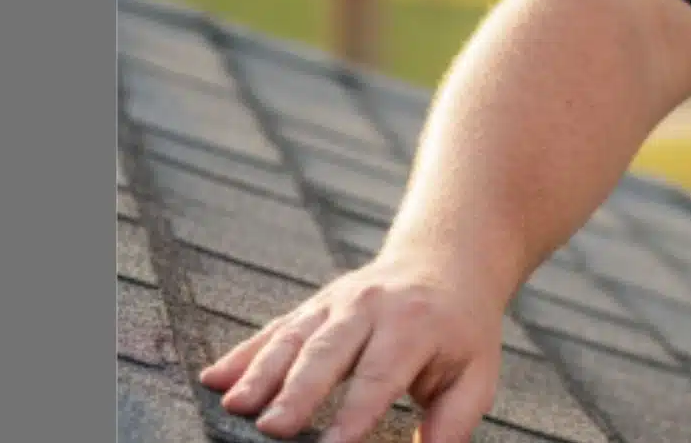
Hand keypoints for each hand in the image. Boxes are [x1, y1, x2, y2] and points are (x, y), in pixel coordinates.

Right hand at [198, 251, 506, 442]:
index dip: (356, 411)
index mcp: (416, 326)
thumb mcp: (475, 374)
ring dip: (260, 373)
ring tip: (235, 406)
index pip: (381, 374)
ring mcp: (337, 303)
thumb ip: (452, 422)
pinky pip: (275, 328)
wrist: (447, 263)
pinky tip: (215, 378)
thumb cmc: (461, 333)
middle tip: (273, 429)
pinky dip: (244, 353)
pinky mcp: (314, 306)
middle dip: (298, 391)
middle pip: (329, 352)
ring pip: (293, 337)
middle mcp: (372, 308)